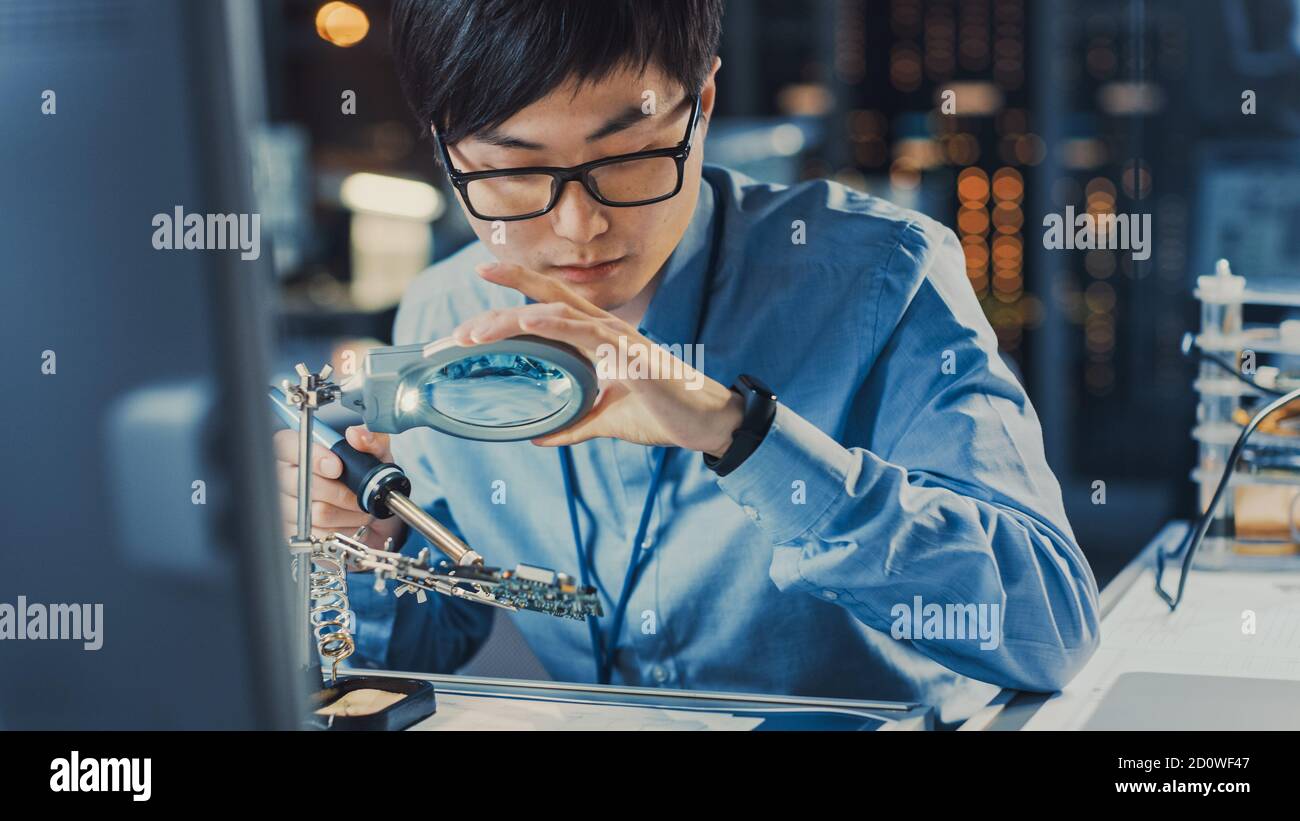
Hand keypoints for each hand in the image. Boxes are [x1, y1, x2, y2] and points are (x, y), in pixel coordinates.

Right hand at [273, 425, 403, 552]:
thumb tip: (357, 434)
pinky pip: (319, 533)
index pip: (287, 447)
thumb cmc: (364, 476)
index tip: (337, 467)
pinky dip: (342, 529)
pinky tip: (349, 521)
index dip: (313, 458)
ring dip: (347, 512)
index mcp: (298, 448)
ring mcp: (287, 504)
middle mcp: (285, 475)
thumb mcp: (375, 454)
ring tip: (358, 506)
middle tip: (359, 492)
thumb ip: (370, 440)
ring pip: (316, 511)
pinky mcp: (294, 530)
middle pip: (303, 484)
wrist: (370, 510)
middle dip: (341, 491)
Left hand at [452, 262, 743, 455]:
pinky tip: (528, 321)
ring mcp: (617, 337)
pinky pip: (585, 333)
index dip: (515, 287)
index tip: (480, 279)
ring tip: (476, 333)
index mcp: (597, 338)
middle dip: (499, 302)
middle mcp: (604, 329)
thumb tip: (539, 436)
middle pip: (544, 297)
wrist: (707, 424)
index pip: (549, 304)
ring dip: (510, 319)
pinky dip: (554, 324)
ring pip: (554, 313)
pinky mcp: (629, 355)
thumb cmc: (664, 413)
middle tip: (459, 328)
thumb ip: (573, 424)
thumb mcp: (607, 420)